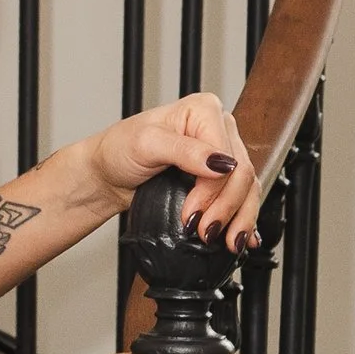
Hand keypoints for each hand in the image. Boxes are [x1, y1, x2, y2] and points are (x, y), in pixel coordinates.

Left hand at [90, 93, 261, 249]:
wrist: (108, 173)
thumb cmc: (119, 150)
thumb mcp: (145, 143)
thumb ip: (184, 150)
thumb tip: (220, 163)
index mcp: (204, 110)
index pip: (227, 155)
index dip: (213, 190)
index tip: (192, 214)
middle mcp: (218, 129)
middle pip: (241, 174)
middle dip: (226, 209)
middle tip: (203, 232)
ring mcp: (220, 154)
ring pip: (247, 188)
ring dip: (241, 219)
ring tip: (228, 243)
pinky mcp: (218, 178)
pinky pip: (242, 197)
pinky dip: (243, 218)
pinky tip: (246, 237)